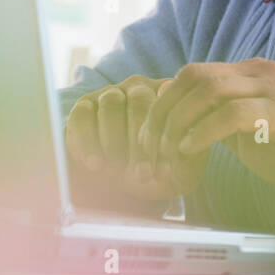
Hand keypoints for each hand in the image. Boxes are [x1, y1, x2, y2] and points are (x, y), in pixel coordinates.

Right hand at [64, 75, 209, 207]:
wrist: (119, 186)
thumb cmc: (155, 175)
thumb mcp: (180, 172)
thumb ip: (192, 157)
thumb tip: (190, 138)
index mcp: (169, 98)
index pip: (170, 106)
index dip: (165, 140)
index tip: (163, 172)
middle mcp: (139, 88)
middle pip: (139, 102)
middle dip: (140, 143)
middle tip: (142, 175)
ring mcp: (110, 94)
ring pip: (111, 104)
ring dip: (114, 141)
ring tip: (117, 171)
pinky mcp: (84, 106)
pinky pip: (83, 115)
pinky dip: (88, 141)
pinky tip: (96, 164)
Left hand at [137, 57, 274, 197]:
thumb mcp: (248, 130)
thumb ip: (219, 118)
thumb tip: (178, 120)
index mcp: (252, 72)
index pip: (195, 73)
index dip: (166, 100)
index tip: (148, 132)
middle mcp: (262, 72)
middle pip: (196, 76)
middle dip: (166, 110)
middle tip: (150, 143)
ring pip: (210, 90)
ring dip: (180, 121)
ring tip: (168, 148)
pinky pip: (232, 114)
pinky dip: (203, 131)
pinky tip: (190, 149)